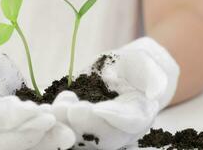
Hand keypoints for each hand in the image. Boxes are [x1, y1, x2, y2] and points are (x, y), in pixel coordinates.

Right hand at [0, 44, 74, 149]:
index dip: (11, 115)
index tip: (32, 108)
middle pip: (8, 140)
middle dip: (32, 130)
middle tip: (52, 119)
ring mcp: (2, 138)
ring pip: (23, 146)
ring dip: (46, 139)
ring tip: (67, 131)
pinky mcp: (18, 136)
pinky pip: (35, 141)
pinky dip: (51, 137)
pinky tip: (68, 129)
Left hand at [52, 37, 179, 149]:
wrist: (120, 72)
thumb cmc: (132, 66)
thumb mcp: (144, 64)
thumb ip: (152, 76)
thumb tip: (154, 92)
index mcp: (139, 114)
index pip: (130, 122)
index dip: (114, 118)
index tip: (97, 108)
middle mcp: (119, 128)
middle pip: (104, 137)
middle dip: (85, 125)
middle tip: (71, 109)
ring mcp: (98, 129)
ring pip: (83, 138)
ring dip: (67, 126)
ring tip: (57, 107)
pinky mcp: (80, 124)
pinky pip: (68, 130)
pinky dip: (57, 123)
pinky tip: (47, 110)